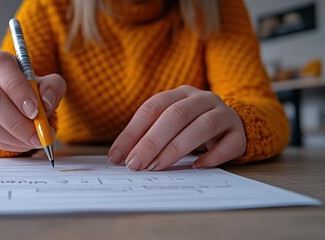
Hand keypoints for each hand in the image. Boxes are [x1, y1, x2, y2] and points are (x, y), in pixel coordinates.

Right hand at [0, 51, 65, 151]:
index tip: (35, 110)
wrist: (20, 105)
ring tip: (33, 140)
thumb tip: (47, 100)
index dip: (17, 89)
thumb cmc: (31, 90)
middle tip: (36, 132)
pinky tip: (23, 142)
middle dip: (14, 120)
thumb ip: (53, 87)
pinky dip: (7, 143)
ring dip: (12, 136)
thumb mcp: (48, 84)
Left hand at [108, 85, 245, 170]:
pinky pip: (229, 143)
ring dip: (176, 149)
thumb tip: (118, 157)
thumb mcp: (169, 125)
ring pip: (202, 127)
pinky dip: (212, 156)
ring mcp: (223, 113)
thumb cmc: (192, 126)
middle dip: (151, 141)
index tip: (117, 156)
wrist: (232, 124)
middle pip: (176, 115)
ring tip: (157, 167)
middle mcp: (202, 99)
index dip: (133, 131)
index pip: (152, 107)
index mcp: (180, 93)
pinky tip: (196, 166)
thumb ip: (146, 136)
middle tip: (135, 164)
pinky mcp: (239, 132)